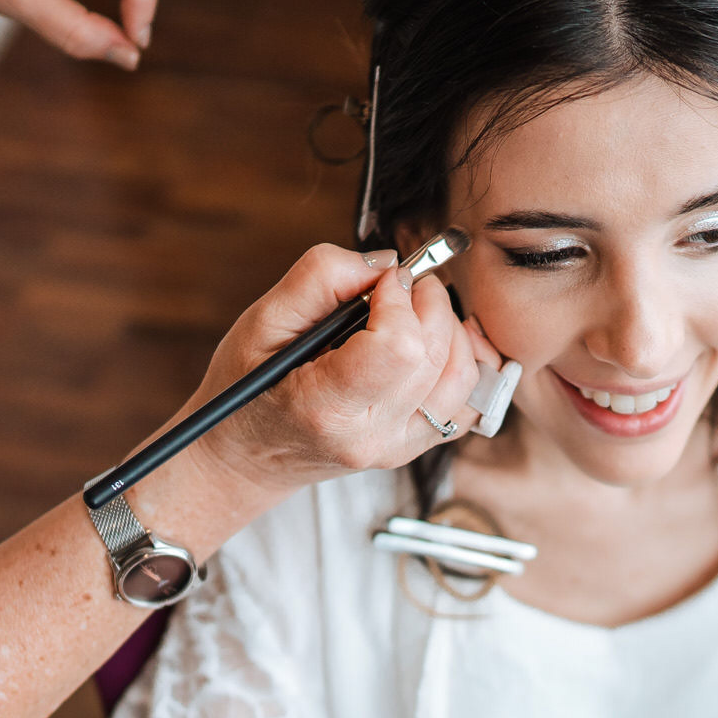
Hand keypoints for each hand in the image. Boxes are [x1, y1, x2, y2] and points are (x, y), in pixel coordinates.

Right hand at [184, 245, 489, 500]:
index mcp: (326, 409)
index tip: (379, 283)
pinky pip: (470, 400)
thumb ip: (319, 280)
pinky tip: (440, 338)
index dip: (399, 300)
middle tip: (397, 287)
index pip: (400, 348)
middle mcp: (372, 437)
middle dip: (426, 303)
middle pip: (435, 356)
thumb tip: (386, 262)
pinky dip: (467, 360)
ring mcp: (400, 447)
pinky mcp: (418, 445)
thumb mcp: (261, 323)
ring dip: (449, 327)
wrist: (251, 454)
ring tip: (414, 310)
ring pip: (462, 376)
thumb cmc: (248, 387)